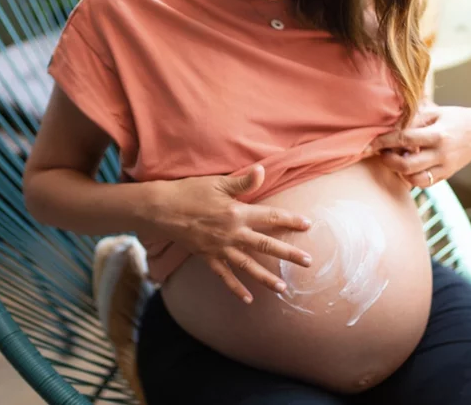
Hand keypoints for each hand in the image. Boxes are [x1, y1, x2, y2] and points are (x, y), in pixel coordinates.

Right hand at [150, 165, 312, 303]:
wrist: (161, 209)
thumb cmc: (189, 192)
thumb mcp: (217, 183)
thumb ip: (242, 182)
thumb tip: (263, 171)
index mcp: (237, 213)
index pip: (270, 216)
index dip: (290, 220)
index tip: (308, 224)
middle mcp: (232, 233)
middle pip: (266, 245)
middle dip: (289, 254)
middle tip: (308, 262)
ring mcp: (220, 248)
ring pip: (248, 266)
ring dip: (266, 278)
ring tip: (283, 288)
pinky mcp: (208, 257)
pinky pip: (224, 276)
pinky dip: (236, 289)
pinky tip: (248, 300)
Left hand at [365, 104, 470, 187]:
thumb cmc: (452, 118)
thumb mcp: (434, 112)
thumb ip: (413, 118)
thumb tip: (388, 125)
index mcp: (438, 134)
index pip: (405, 139)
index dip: (384, 141)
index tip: (369, 143)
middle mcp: (441, 154)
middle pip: (406, 165)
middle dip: (388, 160)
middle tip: (381, 152)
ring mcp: (444, 167)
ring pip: (413, 178)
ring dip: (398, 171)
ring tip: (393, 159)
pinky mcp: (445, 175)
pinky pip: (423, 183)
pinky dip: (409, 178)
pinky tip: (404, 167)